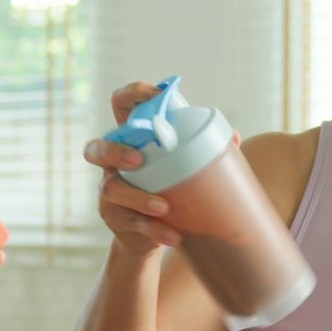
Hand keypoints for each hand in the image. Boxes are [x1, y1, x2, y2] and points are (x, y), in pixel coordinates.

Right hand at [83, 81, 239, 254]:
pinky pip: (128, 221)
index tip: (156, 94)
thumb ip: (205, 151)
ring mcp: (108, 190)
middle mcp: (112, 162)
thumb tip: (235, 138)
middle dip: (115, 152)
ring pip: (112, 189)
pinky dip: (152, 229)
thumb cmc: (170, 187)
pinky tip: (171, 236)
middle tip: (138, 160)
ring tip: (164, 208)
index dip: (132, 94)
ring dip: (138, 198)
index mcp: (131, 139)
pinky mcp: (113, 217)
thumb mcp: (183, 166)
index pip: (120, 106)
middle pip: (96, 148)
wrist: (153, 234)